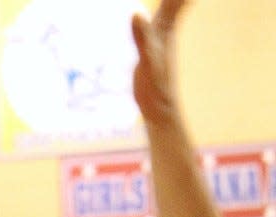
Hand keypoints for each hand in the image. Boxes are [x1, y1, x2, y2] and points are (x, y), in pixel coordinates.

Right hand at [131, 0, 189, 124]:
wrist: (160, 110)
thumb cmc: (155, 88)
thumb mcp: (146, 62)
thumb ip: (143, 37)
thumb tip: (136, 12)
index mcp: (166, 28)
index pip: (175, 0)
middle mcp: (166, 29)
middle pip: (175, 1)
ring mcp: (161, 38)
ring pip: (169, 7)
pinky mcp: (153, 47)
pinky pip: (159, 20)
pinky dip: (161, 9)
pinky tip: (157, 9)